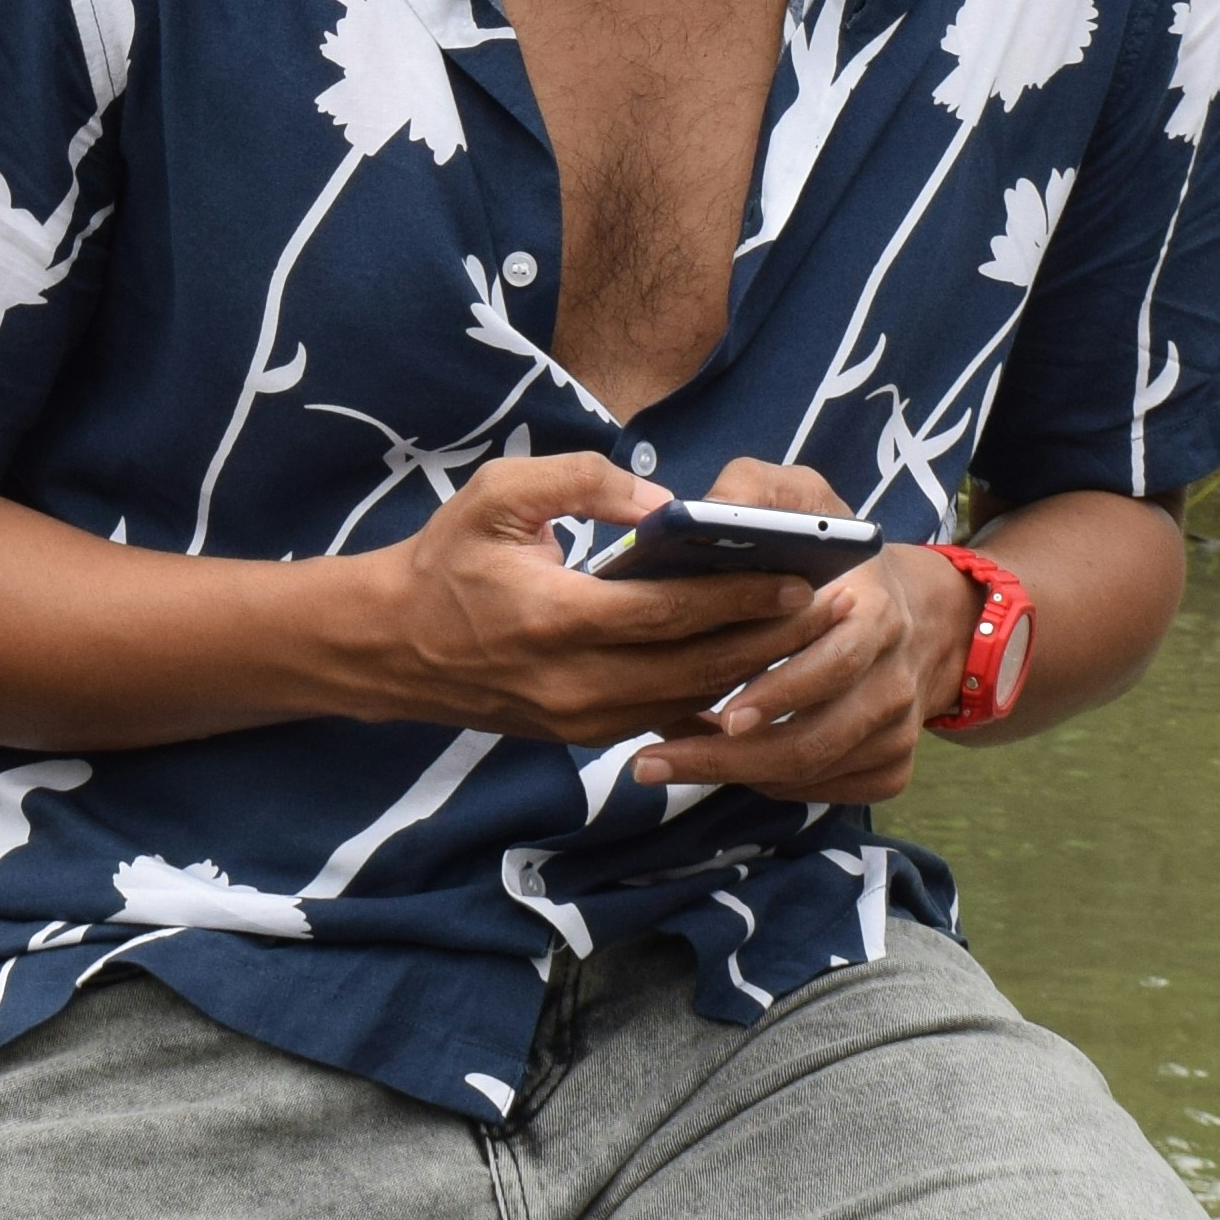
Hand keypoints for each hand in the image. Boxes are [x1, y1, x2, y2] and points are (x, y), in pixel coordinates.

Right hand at [370, 448, 804, 747]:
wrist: (387, 647)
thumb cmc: (446, 560)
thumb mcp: (499, 496)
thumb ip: (583, 483)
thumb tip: (663, 506)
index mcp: (555, 618)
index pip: (670, 613)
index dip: (739, 596)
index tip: (798, 577)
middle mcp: (573, 683)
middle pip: (696, 667)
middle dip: (770, 638)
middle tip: (832, 609)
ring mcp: (578, 719)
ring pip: (687, 701)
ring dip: (752, 672)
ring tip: (809, 638)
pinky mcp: (579, 736)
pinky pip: (662, 721)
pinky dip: (712, 704)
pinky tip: (758, 680)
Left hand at [631, 458, 982, 808]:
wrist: (915, 610)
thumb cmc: (836, 553)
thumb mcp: (805, 497)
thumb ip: (753, 491)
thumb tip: (701, 513)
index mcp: (877, 612)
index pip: (834, 663)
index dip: (778, 692)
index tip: (717, 715)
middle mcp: (896, 678)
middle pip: (817, 738)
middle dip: (731, 757)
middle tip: (653, 761)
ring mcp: (898, 729)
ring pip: (813, 772)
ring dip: (735, 776)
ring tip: (663, 762)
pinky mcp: (891, 766)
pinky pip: (827, 792)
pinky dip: (770, 786)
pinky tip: (720, 768)